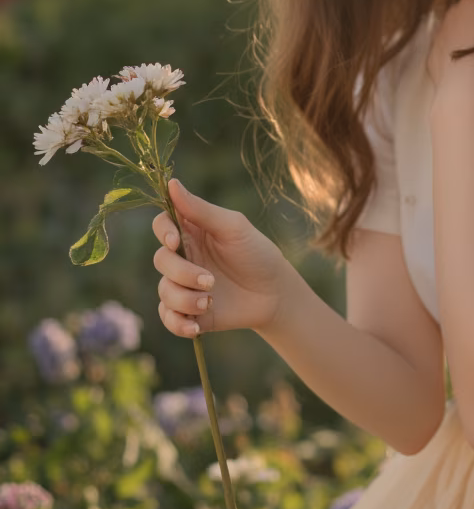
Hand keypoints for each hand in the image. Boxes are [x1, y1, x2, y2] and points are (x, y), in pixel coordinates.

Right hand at [151, 177, 292, 338]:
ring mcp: (185, 285)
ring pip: (164, 291)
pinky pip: (168, 318)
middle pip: (161, 261)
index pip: (162, 225)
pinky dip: (178, 323)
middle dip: (182, 273)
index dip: (163, 232)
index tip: (176, 241)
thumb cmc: (257, 253)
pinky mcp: (189, 311)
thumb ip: (201, 210)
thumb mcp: (233, 227)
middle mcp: (184, 258)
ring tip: (209, 302)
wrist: (276, 294)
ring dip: (184, 299)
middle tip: (210, 280)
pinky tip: (195, 325)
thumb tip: (171, 183)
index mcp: (192, 232)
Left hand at [426, 0, 473, 95]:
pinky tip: (466, 68)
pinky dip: (453, 55)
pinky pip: (445, 49)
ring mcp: (440, 32)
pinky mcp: (432, 53)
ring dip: (465, 36)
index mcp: (473, 0)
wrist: (466, 87)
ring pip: (455, 29)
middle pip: (468, 9)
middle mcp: (453, 11)